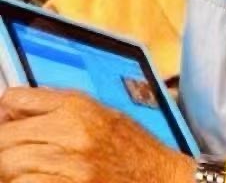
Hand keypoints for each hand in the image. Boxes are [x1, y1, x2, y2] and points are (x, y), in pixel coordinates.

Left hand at [0, 87, 195, 182]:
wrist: (160, 178)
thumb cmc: (133, 148)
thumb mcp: (100, 114)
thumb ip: (57, 108)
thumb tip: (12, 110)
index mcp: (78, 106)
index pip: (14, 100)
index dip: (4, 115)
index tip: (6, 123)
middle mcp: (71, 130)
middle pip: (5, 137)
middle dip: (4, 148)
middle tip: (12, 156)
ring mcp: (69, 164)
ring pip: (8, 166)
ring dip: (11, 171)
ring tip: (25, 171)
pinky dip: (23, 182)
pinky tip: (38, 179)